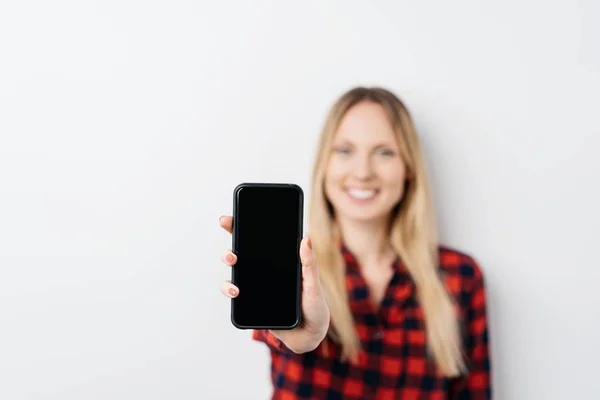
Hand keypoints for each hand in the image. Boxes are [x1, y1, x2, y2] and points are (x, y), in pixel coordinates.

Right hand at [218, 215, 329, 352]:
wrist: (309, 336)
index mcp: (280, 260)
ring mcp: (255, 285)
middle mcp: (264, 270)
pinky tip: (236, 291)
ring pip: (234, 271)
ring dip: (228, 264)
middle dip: (230, 245)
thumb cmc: (315, 307)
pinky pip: (234, 293)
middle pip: (241, 251)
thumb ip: (309, 264)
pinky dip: (230, 289)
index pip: (259, 239)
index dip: (242, 226)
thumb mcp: (314, 285)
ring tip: (233, 264)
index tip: (230, 218)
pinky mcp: (250, 303)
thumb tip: (305, 238)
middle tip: (232, 250)